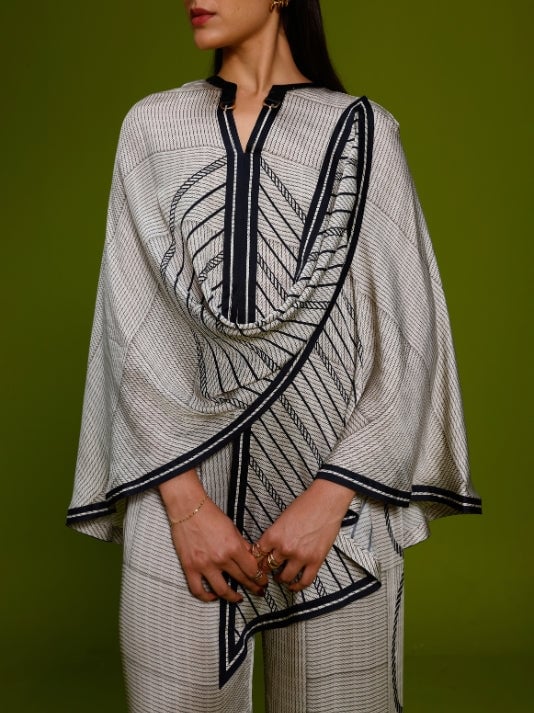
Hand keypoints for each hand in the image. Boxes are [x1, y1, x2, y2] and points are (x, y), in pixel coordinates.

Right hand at [159, 470, 267, 602]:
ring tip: (238, 598)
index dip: (260, 578)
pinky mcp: (190, 568)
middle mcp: (220, 558)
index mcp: (233, 547)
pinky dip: (206, 597)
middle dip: (253, 587)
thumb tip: (251, 558)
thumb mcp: (232, 528)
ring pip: (221, 590)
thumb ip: (242, 545)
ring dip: (232, 597)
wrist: (188, 509)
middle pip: (241, 579)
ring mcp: (204, 565)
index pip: (252, 569)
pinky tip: (213, 596)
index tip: (263, 581)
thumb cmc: (210, 515)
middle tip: (258, 591)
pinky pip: (198, 590)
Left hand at [256, 479, 353, 592]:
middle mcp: (285, 548)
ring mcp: (300, 556)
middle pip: (268, 567)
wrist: (326, 502)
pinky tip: (293, 586)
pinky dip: (297, 586)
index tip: (257, 562)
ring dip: (280, 578)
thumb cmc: (305, 505)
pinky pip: (304, 581)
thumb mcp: (282, 518)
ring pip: (285, 577)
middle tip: (267, 570)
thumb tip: (268, 547)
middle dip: (266, 570)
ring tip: (280, 577)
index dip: (256, 559)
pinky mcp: (315, 561)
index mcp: (273, 535)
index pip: (257, 554)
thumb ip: (275, 534)